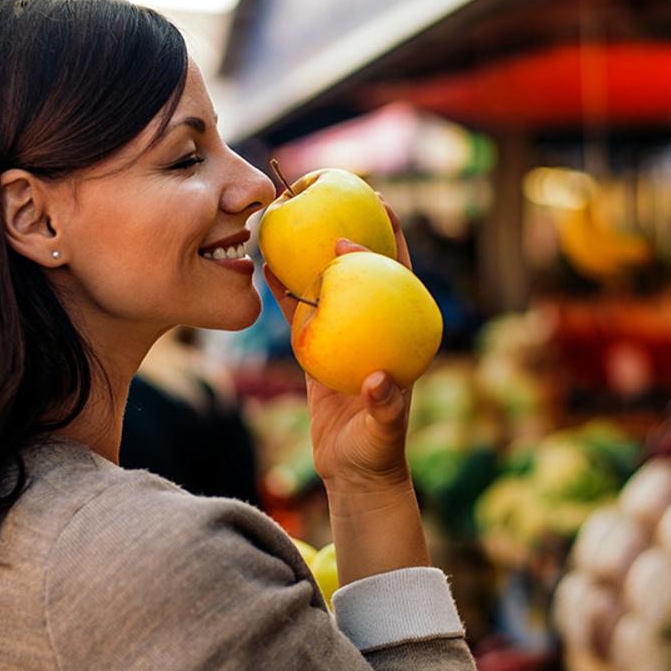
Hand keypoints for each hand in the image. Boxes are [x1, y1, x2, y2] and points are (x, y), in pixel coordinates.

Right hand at [263, 202, 414, 490]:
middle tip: (334, 197)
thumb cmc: (376, 452)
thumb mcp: (383, 431)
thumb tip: (381, 380)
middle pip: (364, 268)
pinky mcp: (315, 350)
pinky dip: (285, 290)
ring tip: (295, 221)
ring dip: (311, 254)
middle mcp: (373, 326)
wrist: (351, 474)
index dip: (396, 240)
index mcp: (398, 334)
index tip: (384, 207)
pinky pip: (299, 312)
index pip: (402, 277)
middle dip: (352, 230)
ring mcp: (343, 335)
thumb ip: (386, 407)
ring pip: (328, 283)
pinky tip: (268, 265)